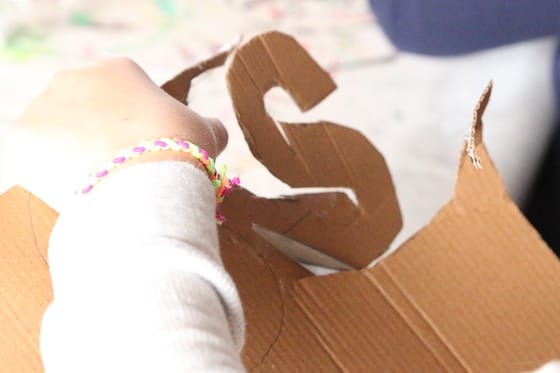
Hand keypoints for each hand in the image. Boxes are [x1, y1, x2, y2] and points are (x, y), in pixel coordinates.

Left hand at [1, 57, 227, 210]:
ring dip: (72, 154)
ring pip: (56, 134)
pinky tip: (75, 189)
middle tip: (119, 168)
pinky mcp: (20, 139)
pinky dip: (50, 174)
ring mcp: (42, 107)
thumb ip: (206, 125)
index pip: (120, 96)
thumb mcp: (205, 132)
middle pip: (82, 110)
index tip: (141, 150)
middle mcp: (73, 78)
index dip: (133, 126)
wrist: (148, 184)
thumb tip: (215, 131)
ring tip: (98, 183)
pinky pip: (34, 158)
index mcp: (116, 69)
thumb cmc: (180, 152)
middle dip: (97, 135)